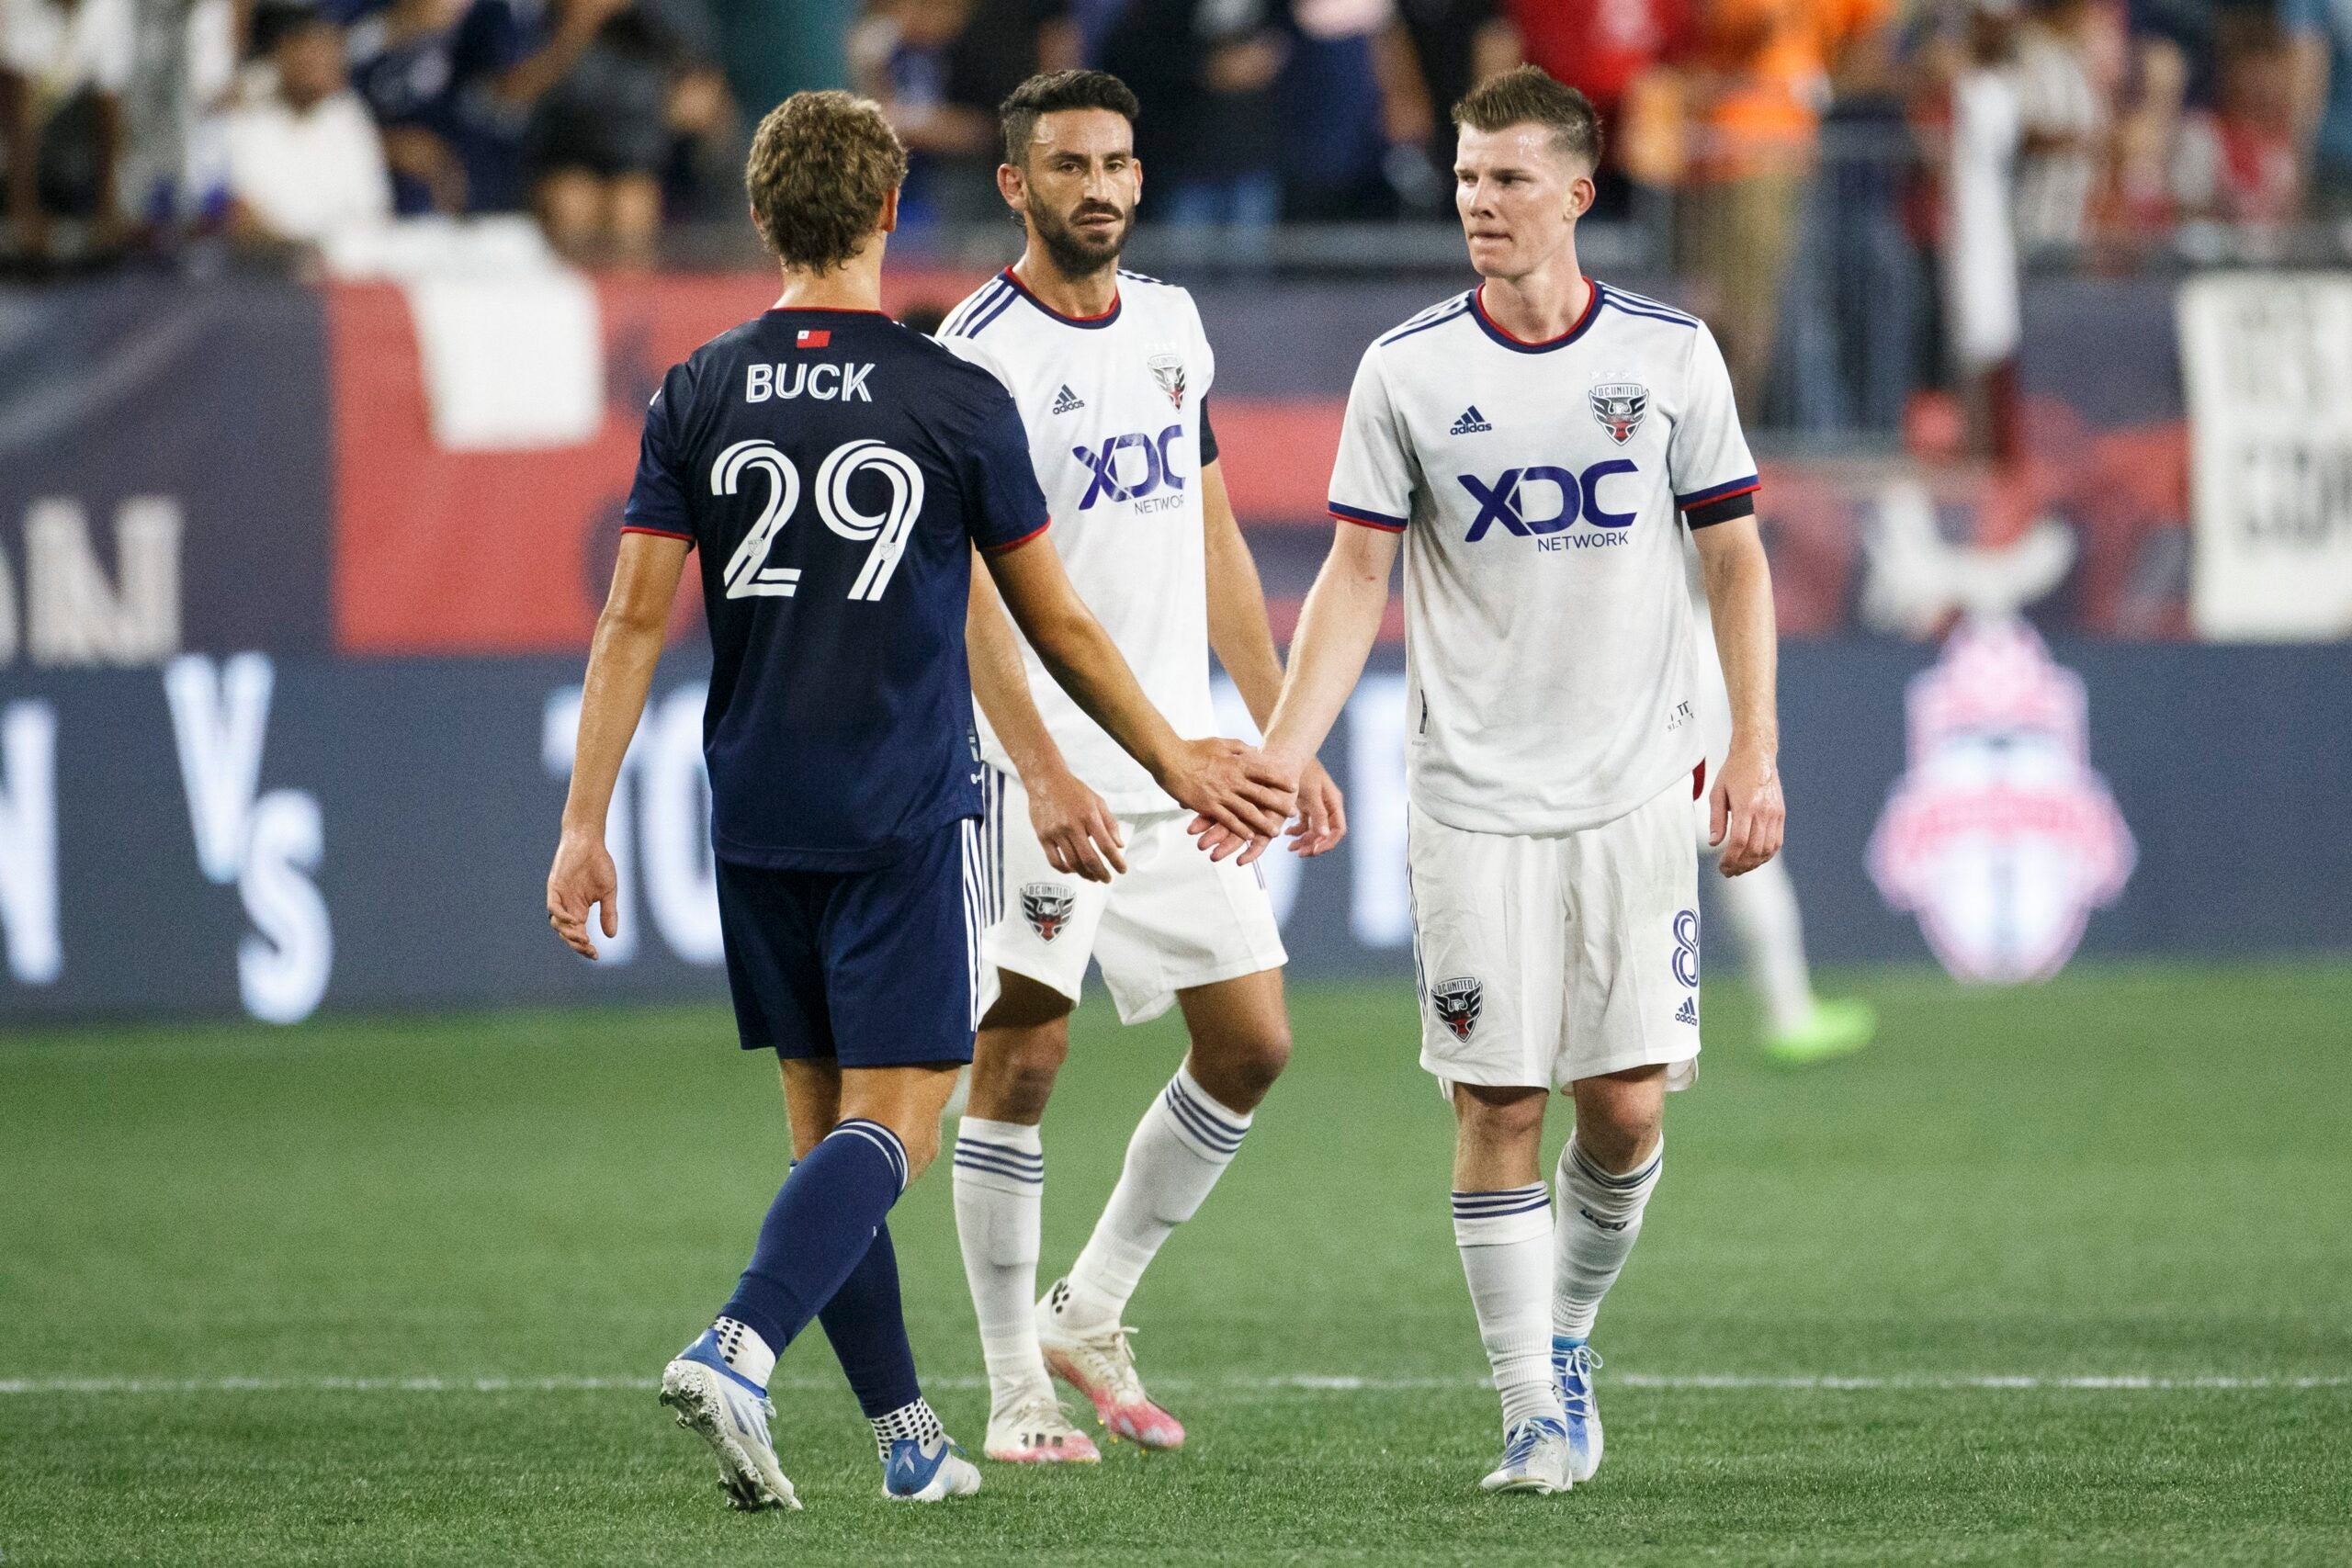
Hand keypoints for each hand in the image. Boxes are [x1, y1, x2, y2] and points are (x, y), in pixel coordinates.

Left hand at [546, 829, 618, 957]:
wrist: (589, 842)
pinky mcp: (554, 887)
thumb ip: (609, 913)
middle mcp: (567, 907)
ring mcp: (560, 898)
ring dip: (569, 934)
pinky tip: (573, 921)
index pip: (579, 934)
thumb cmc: (599, 864)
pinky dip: (561, 916)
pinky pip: (553, 907)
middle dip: (577, 945)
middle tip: (590, 950)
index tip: (596, 955)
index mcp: (579, 910)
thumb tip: (611, 936)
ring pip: (558, 924)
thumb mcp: (608, 893)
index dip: (585, 947)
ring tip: (584, 938)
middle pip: (567, 933)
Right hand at [1025, 763, 1125, 883]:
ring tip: (1093, 877)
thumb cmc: (1073, 790)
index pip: (1106, 845)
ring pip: (1073, 862)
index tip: (1122, 870)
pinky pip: (1055, 860)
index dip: (1116, 861)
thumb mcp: (1097, 801)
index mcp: (1089, 816)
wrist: (1046, 780)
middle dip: (1101, 873)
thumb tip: (1119, 845)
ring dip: (1085, 874)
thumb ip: (1110, 824)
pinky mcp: (1043, 836)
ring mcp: (1056, 832)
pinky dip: (1065, 869)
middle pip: (1089, 858)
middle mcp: (1072, 825)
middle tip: (1107, 879)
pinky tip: (1073, 870)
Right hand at [1164, 738, 1294, 858]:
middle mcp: (1233, 780)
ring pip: (1248, 812)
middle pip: (1262, 794)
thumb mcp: (1220, 742)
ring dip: (1263, 823)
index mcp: (1236, 763)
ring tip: (1276, 832)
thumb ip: (1239, 747)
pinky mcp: (1209, 806)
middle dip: (1280, 805)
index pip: (1265, 772)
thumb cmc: (1193, 748)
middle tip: (1294, 813)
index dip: (1280, 779)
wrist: (1169, 758)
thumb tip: (1254, 750)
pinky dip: (1240, 829)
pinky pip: (1228, 820)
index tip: (1293, 786)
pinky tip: (1250, 837)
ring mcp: (1222, 794)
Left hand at [1284, 759, 1347, 858]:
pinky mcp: (1306, 804)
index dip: (1327, 843)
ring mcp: (1317, 805)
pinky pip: (1305, 824)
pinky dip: (1297, 831)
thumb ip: (1317, 813)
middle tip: (1298, 853)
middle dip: (1314, 844)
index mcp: (1333, 802)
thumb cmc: (1300, 770)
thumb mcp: (1310, 792)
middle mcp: (1328, 805)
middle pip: (1326, 833)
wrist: (1285, 753)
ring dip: (1304, 841)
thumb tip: (1324, 834)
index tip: (1313, 851)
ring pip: (1315, 830)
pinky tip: (1286, 834)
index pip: (1338, 830)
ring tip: (1290, 847)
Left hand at [1710, 746, 1785, 876]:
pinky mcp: (1781, 814)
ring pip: (1768, 849)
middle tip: (1728, 872)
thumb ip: (1716, 820)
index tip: (1722, 867)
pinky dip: (1766, 854)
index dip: (1730, 859)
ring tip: (1740, 868)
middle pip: (1755, 849)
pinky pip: (1777, 841)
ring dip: (1754, 863)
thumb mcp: (1717, 792)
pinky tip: (1755, 858)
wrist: (1757, 754)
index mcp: (1747, 806)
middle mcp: (1764, 811)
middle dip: (1741, 866)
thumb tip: (1714, 842)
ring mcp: (1775, 813)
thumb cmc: (1734, 771)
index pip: (1740, 842)